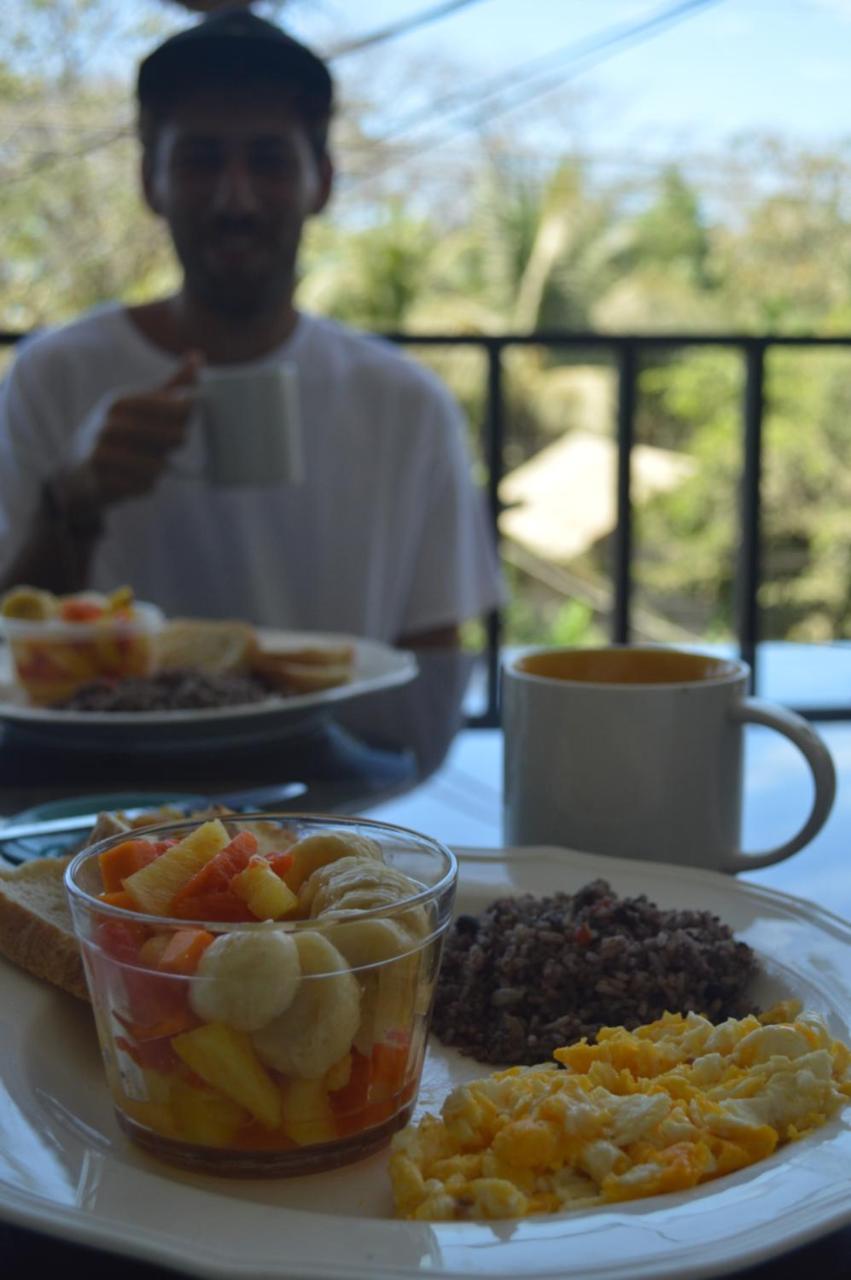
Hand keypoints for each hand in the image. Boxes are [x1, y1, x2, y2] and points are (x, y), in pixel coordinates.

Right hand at [76, 352, 202, 508]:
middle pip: (176, 437)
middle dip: (173, 445)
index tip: (181, 417)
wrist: (76, 470)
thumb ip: (171, 385)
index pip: (178, 407)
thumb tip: (198, 356)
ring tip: (141, 460)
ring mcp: (104, 454)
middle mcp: (110, 425)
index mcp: (120, 402)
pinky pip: (146, 487)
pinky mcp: (103, 481)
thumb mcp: (138, 404)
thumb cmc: (117, 432)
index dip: (188, 414)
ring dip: (158, 468)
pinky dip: (145, 486)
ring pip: (161, 467)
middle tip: (159, 444)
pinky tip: (129, 477)